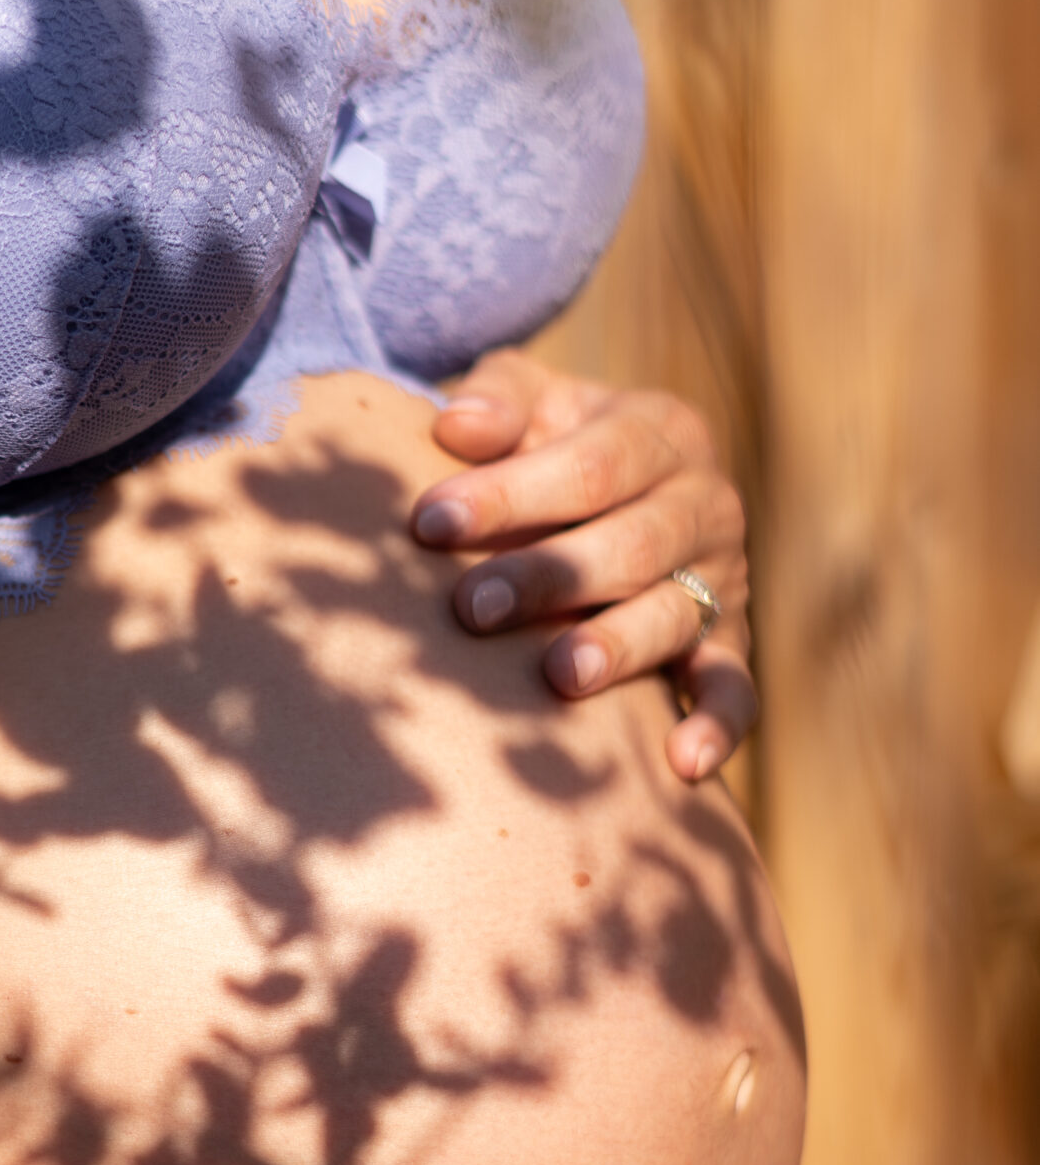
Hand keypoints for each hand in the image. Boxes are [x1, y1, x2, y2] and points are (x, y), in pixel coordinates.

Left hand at [410, 351, 755, 782]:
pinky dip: (717, 724)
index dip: (510, 494)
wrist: (622, 483)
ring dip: (619, 645)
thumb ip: (499, 398)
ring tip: (561, 675)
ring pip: (674, 615)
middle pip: (630, 544)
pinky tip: (684, 765)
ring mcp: (722, 578)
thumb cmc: (552, 440)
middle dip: (548, 576)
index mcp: (660, 431)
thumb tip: (456, 426)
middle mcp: (704, 503)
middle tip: (471, 608)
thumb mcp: (532, 400)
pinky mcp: (728, 644)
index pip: (590, 465)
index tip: (430, 523)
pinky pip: (735, 687)